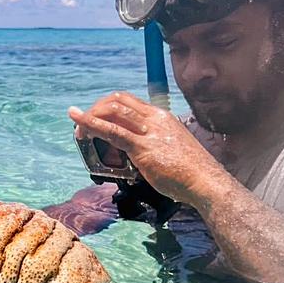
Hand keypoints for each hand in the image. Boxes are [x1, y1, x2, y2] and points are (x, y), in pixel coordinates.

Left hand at [69, 92, 222, 206]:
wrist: (205, 181)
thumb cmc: (192, 171)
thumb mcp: (173, 148)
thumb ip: (155, 145)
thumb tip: (140, 154)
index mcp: (162, 117)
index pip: (129, 101)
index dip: (108, 106)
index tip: (97, 117)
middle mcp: (154, 118)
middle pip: (118, 101)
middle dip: (96, 109)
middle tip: (83, 124)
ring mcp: (148, 131)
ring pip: (112, 111)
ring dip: (90, 117)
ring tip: (78, 129)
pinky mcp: (142, 147)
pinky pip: (112, 131)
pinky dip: (91, 124)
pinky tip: (79, 124)